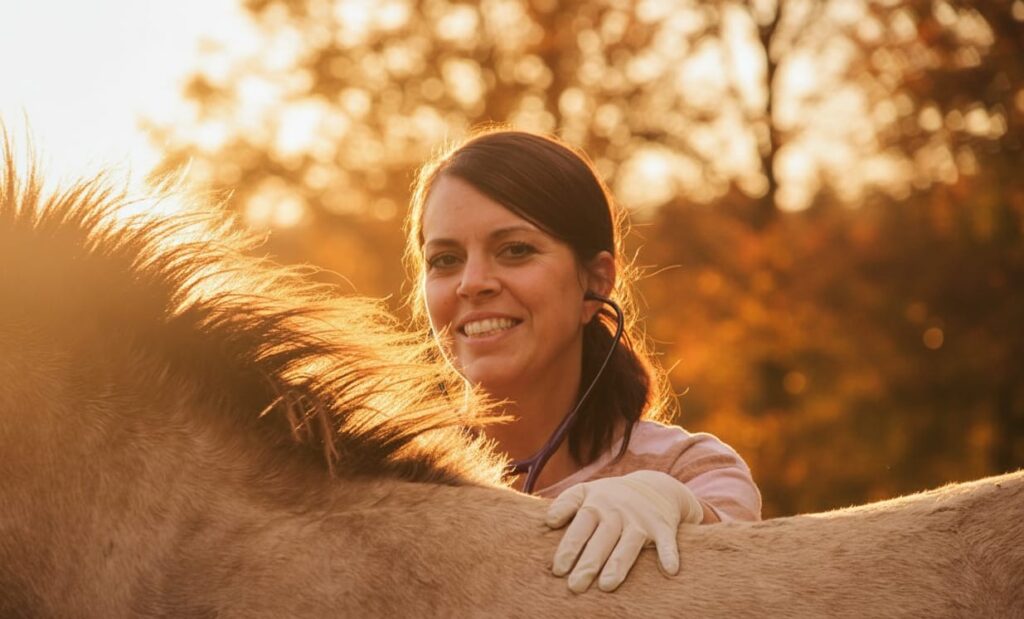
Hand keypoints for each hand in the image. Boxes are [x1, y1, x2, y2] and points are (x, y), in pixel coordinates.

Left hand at [545, 470, 702, 592]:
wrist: (653, 486)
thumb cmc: (610, 497)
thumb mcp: (586, 492)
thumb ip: (566, 504)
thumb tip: (548, 520)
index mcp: (595, 504)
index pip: (580, 526)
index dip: (569, 547)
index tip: (558, 569)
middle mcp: (617, 511)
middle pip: (602, 538)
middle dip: (589, 562)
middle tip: (575, 586)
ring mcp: (640, 519)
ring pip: (629, 543)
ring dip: (619, 563)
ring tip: (607, 585)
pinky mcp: (662, 526)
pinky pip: (667, 541)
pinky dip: (669, 554)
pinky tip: (670, 570)